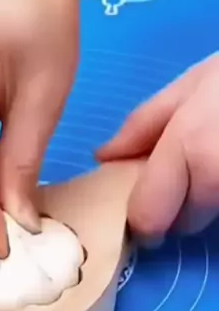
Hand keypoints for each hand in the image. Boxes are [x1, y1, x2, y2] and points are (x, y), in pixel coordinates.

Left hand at [97, 53, 218, 239]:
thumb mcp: (192, 85)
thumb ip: (143, 125)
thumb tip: (103, 158)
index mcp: (189, 149)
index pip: (149, 217)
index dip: (142, 219)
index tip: (143, 210)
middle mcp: (217, 179)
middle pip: (183, 225)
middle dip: (178, 208)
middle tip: (190, 171)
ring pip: (210, 218)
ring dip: (206, 202)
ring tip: (215, 158)